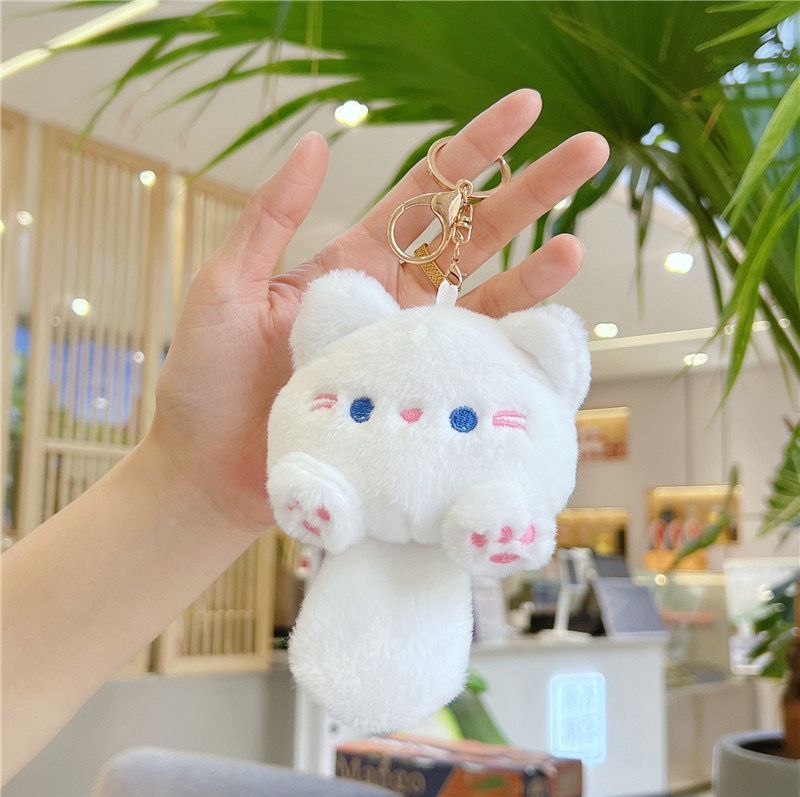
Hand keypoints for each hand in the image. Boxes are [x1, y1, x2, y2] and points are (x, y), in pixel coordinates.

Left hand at [149, 89, 608, 534]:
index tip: (526, 108)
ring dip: (535, 275)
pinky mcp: (415, 401)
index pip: (425, 194)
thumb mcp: (227, 286)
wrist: (208, 473)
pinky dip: (511, 351)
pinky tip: (547, 333)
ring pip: (487, 302)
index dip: (476, 149)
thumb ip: (272, 218)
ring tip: (578, 247)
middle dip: (531, 192)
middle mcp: (391, 303)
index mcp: (350, 265)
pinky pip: (473, 370)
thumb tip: (315, 141)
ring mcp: (407, 353)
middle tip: (592, 151)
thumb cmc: (206, 381)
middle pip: (474, 236)